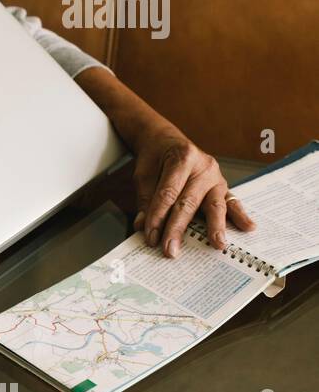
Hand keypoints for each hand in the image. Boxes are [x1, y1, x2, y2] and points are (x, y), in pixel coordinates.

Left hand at [131, 125, 255, 256]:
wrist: (167, 141)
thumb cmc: (155, 159)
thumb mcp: (144, 174)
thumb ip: (145, 200)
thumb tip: (143, 226)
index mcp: (182, 158)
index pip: (168, 193)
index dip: (158, 217)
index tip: (150, 237)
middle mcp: (203, 166)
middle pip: (189, 202)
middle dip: (178, 228)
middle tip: (171, 250)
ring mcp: (216, 176)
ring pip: (215, 203)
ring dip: (215, 226)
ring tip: (218, 244)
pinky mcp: (223, 185)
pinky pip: (231, 201)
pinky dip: (239, 215)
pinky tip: (248, 227)